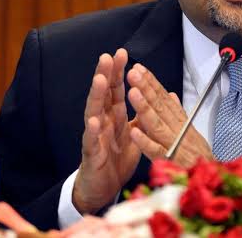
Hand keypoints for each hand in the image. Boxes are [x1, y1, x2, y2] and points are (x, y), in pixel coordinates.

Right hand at [72, 49, 140, 213]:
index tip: (122, 53)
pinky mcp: (91, 154)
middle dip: (105, 75)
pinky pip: (91, 142)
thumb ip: (140, 116)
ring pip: (93, 112)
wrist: (103, 188)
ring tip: (100, 80)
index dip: (119, 72)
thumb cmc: (116, 159)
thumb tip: (149, 97)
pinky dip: (92, 131)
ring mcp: (95, 137)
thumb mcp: (133, 135)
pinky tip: (93, 121)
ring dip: (97, 96)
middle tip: (107, 57)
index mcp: (114, 117)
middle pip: (104, 95)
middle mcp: (103, 122)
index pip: (116, 90)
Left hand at [126, 64, 212, 166]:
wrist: (212, 179)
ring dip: (144, 108)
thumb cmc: (198, 156)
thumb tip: (171, 95)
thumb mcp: (191, 131)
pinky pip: (156, 151)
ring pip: (157, 124)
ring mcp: (174, 144)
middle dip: (146, 88)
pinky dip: (145, 141)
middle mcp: (177, 129)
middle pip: (160, 106)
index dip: (151, 83)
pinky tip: (134, 131)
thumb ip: (178, 113)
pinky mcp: (170, 162)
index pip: (164, 98)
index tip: (139, 69)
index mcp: (180, 122)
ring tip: (132, 93)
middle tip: (133, 73)